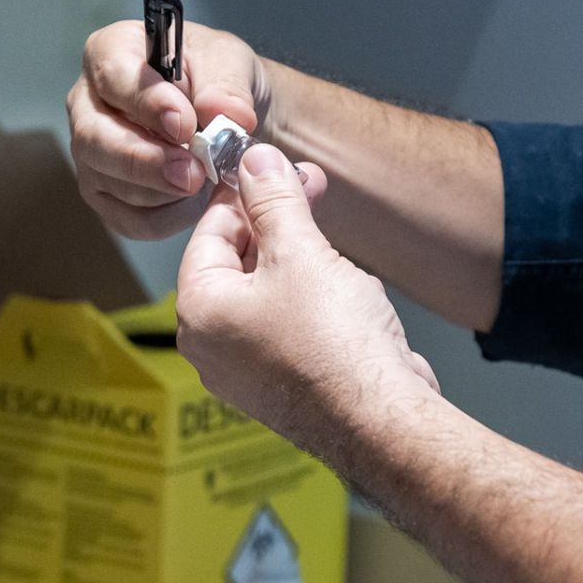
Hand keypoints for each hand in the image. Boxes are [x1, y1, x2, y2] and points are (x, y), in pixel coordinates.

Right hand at [67, 20, 270, 239]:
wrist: (226, 118)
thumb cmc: (215, 79)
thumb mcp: (230, 62)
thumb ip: (226, 85)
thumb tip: (223, 115)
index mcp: (111, 53)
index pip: (113, 78)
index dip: (147, 104)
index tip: (184, 124)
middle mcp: (88, 105)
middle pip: (96, 140)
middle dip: (148, 162)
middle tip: (194, 173)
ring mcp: (91, 155)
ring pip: (110, 183)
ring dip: (164, 192)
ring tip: (206, 180)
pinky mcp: (106, 196)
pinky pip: (128, 219)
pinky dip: (167, 217)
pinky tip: (194, 200)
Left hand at [176, 143, 440, 455]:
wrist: (382, 420)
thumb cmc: (335, 345)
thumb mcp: (301, 251)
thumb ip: (275, 200)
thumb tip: (257, 162)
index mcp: (200, 311)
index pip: (209, 232)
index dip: (244, 194)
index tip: (273, 169)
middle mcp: (213, 347)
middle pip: (236, 263)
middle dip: (276, 223)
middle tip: (310, 189)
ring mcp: (247, 371)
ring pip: (266, 294)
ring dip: (299, 261)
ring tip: (336, 248)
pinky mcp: (283, 386)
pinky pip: (287, 326)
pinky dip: (311, 300)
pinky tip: (347, 293)